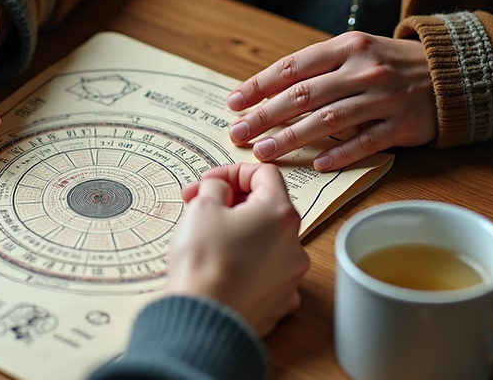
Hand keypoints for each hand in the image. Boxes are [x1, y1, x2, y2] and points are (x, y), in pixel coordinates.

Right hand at [168, 163, 309, 336]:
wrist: (204, 319)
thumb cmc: (204, 262)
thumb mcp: (201, 207)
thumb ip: (215, 187)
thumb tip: (220, 189)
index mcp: (279, 213)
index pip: (265, 174)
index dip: (232, 172)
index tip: (209, 182)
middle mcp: (294, 243)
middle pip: (266, 208)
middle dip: (232, 203)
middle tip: (198, 207)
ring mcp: (290, 276)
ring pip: (266, 241)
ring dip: (239, 233)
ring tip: (206, 240)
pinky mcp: (279, 301)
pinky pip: (265, 272)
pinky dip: (246, 264)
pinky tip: (223, 268)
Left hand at [226, 31, 436, 171]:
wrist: (454, 72)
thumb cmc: (392, 64)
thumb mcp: (357, 52)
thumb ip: (319, 68)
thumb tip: (269, 92)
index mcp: (347, 47)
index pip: (292, 67)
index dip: (259, 85)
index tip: (233, 103)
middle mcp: (363, 69)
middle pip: (303, 95)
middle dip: (265, 116)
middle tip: (238, 134)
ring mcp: (384, 97)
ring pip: (328, 119)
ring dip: (292, 137)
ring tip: (265, 152)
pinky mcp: (402, 124)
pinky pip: (366, 142)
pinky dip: (341, 154)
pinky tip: (318, 165)